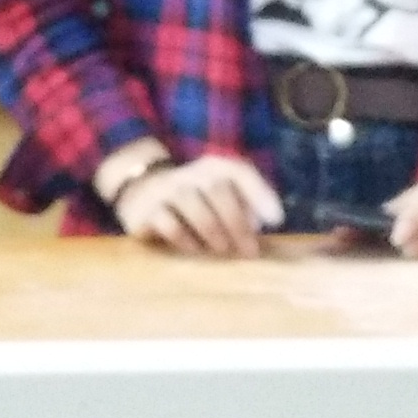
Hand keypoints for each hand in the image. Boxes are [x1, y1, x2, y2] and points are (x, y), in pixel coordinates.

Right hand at [113, 150, 282, 257]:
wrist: (141, 188)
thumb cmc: (194, 196)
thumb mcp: (219, 192)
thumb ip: (244, 205)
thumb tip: (263, 225)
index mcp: (214, 167)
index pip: (240, 172)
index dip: (260, 193)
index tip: (276, 221)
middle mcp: (192, 173)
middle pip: (218, 190)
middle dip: (237, 223)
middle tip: (249, 251)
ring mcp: (168, 190)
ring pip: (195, 206)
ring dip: (214, 232)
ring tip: (223, 251)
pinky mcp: (147, 210)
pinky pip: (170, 224)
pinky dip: (186, 240)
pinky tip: (196, 249)